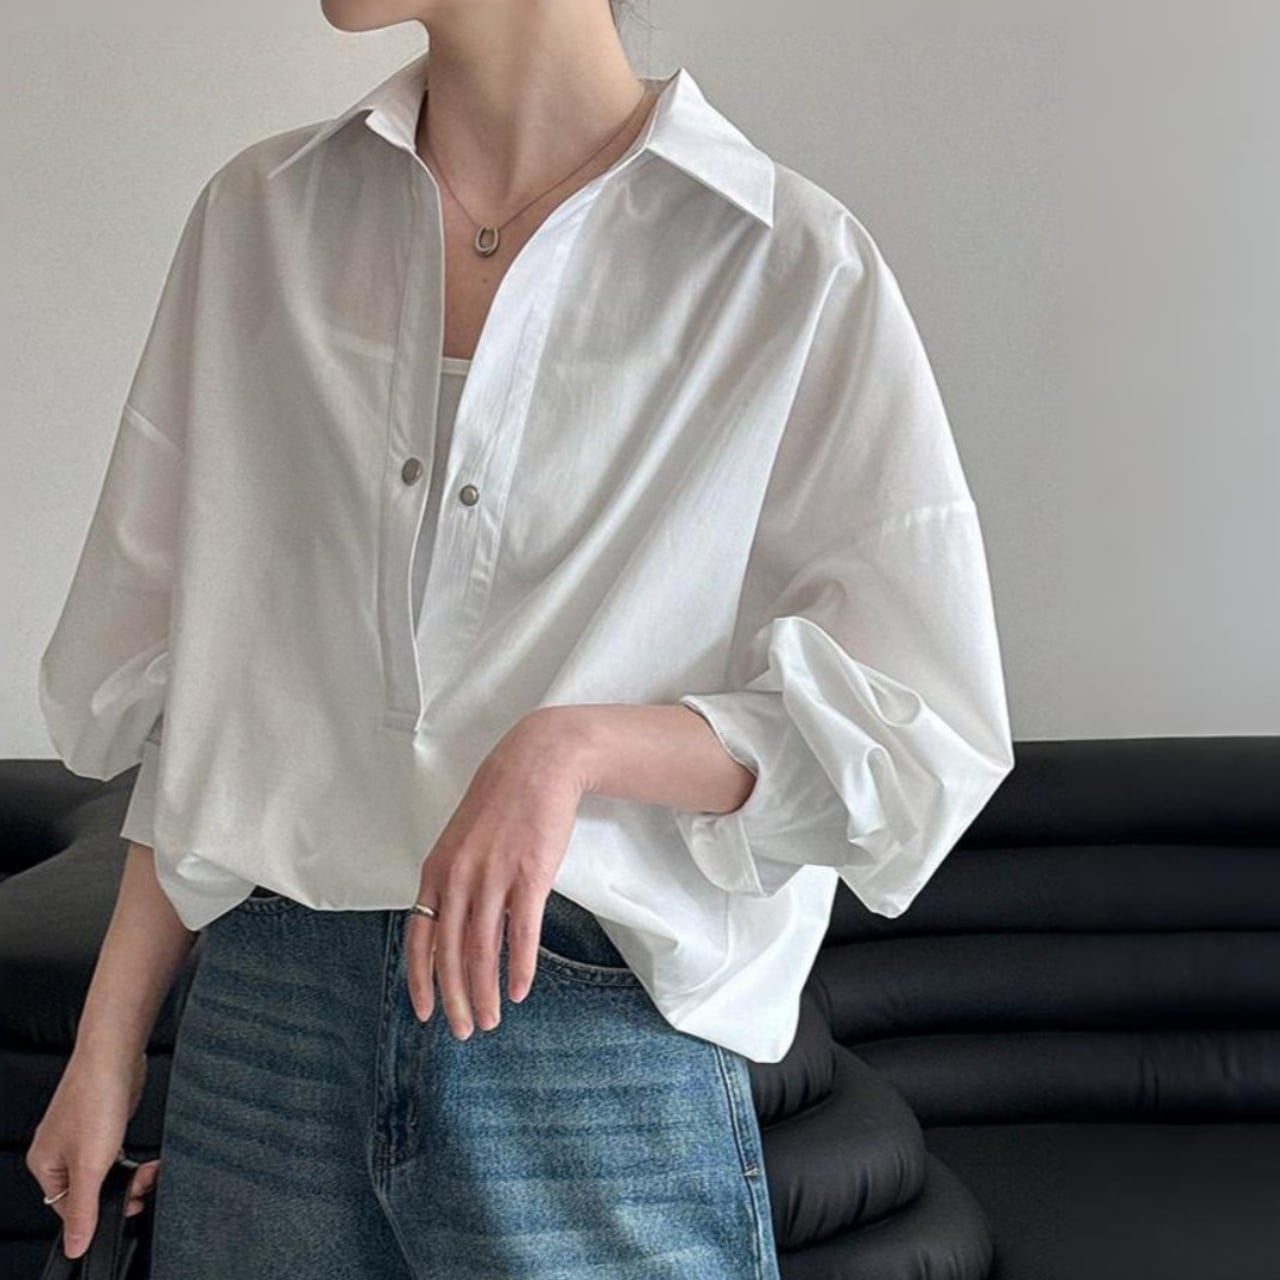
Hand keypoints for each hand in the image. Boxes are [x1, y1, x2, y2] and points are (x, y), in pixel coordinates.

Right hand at [27, 1049, 158, 1258]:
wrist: (113, 1054)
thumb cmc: (95, 1100)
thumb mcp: (91, 1165)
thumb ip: (83, 1209)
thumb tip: (75, 1245)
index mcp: (45, 1165)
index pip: (68, 1209)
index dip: (99, 1212)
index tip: (129, 1206)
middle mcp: (59, 1151)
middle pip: (89, 1190)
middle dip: (120, 1192)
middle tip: (144, 1185)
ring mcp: (81, 1135)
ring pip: (106, 1172)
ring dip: (130, 1176)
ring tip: (151, 1171)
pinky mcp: (103, 1122)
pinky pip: (114, 1153)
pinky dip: (131, 1160)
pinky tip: (146, 1158)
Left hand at [406, 708, 590, 1040]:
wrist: (538, 764)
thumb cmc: (502, 801)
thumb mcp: (462, 839)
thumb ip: (453, 879)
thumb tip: (450, 922)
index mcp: (437, 870)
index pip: (418, 937)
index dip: (420, 980)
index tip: (425, 1013)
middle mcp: (459, 878)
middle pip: (449, 953)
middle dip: (455, 999)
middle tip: (464, 1030)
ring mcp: (493, 877)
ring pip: (482, 950)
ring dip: (486, 992)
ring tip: (490, 1019)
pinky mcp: (529, 875)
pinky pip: (521, 932)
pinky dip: (518, 967)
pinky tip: (519, 990)